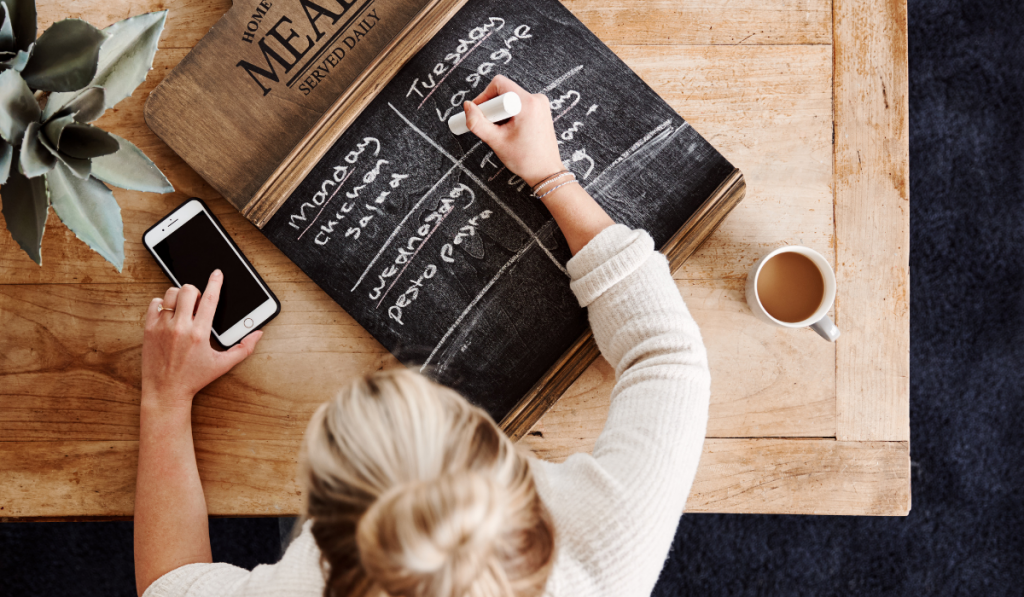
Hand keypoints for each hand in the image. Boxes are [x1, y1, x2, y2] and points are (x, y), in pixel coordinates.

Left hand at [142, 270, 261, 407]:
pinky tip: (169, 314)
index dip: (215, 282)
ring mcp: (162, 327)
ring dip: (180, 296)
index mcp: (200, 334)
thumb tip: (257, 334)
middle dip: (196, 291)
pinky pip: (155, 304)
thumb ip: (243, 349)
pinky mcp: (149, 329)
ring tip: (184, 308)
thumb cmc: (194, 379)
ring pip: (171, 293)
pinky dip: (162, 304)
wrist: (165, 391)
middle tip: (198, 302)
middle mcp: (180, 327)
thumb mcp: (223, 365)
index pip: (210, 299)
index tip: (217, 273)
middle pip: (188, 290)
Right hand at [464, 75, 564, 186]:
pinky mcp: (541, 110)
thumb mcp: (496, 141)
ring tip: (503, 132)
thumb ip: (477, 122)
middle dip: (493, 108)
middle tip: (491, 127)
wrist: (546, 172)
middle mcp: (537, 99)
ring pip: (510, 99)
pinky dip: (510, 115)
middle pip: (504, 91)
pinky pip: (519, 105)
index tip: (479, 114)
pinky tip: (511, 131)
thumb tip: (467, 107)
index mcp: (527, 103)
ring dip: (501, 113)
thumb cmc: (525, 159)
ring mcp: (541, 104)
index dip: (484, 98)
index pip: (498, 85)